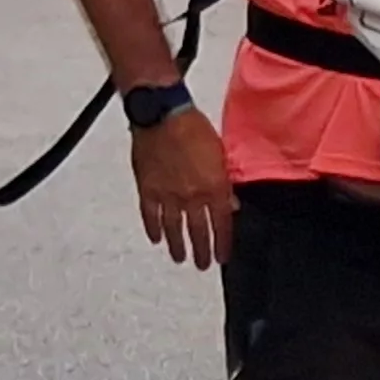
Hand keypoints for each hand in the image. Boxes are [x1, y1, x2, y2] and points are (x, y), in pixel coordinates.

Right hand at [130, 110, 233, 268]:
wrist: (162, 114)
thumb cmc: (193, 127)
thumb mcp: (220, 153)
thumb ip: (226, 182)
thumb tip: (233, 204)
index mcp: (213, 187)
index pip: (222, 223)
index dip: (222, 243)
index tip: (222, 256)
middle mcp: (192, 196)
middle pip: (198, 231)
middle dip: (202, 251)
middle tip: (203, 264)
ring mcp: (168, 195)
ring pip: (174, 228)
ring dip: (178, 246)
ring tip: (181, 258)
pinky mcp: (147, 189)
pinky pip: (150, 215)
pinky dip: (153, 228)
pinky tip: (156, 238)